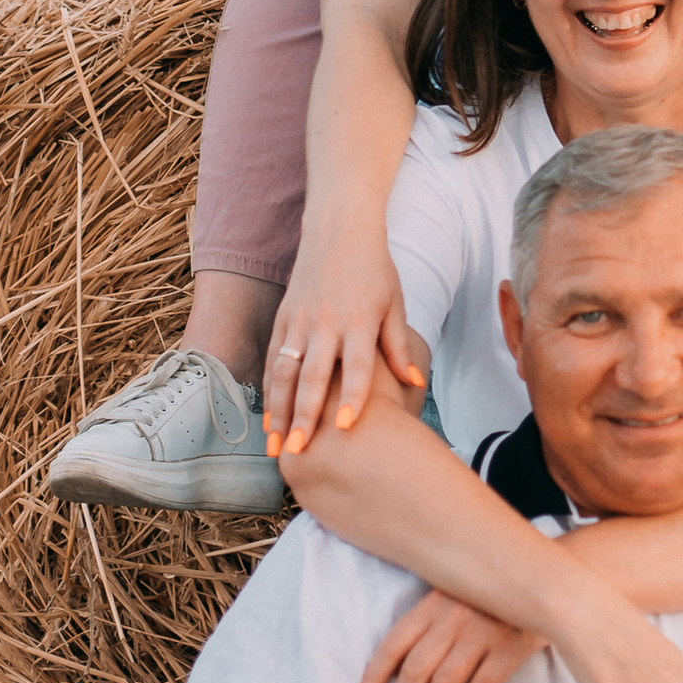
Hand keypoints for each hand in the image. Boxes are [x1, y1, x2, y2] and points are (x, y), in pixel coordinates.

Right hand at [264, 233, 422, 459]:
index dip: (352, 398)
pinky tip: (269, 417)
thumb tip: (413, 384)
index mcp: (358, 321)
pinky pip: (275, 359)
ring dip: (279, 411)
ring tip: (276, 445)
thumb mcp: (394, 304)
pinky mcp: (284, 318)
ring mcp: (300, 321)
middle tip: (298, 453)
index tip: (346, 428)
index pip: (356, 367)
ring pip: (285, 373)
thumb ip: (397, 346)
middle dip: (305, 417)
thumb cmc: (375, 269)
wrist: (339, 229)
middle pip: (314, 377)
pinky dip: (271, 389)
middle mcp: (326, 323)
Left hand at [357, 592, 539, 682]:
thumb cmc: (495, 593)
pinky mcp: (509, 648)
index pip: (392, 646)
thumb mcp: (456, 596)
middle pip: (414, 672)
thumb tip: (399, 673)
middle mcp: (452, 618)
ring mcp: (481, 632)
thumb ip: (431, 623)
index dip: (372, 681)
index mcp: (432, 603)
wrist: (549, 578)